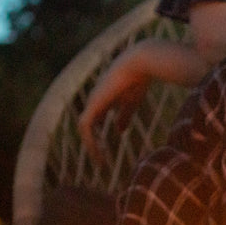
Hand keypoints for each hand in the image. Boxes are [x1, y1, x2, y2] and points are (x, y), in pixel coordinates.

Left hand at [77, 39, 204, 166]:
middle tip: (101, 161)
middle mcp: (96, 99)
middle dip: (92, 143)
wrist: (139, 63)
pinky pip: (86, 127)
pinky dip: (91, 141)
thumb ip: (124, 115)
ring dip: (91, 145)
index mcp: (104, 97)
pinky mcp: (94, 104)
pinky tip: (99, 151)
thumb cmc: (140, 78)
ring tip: (101, 161)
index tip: (106, 149)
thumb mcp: (131, 102)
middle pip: (88, 123)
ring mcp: (93, 101)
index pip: (96, 117)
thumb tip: (118, 131)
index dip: (99, 133)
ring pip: (85, 127)